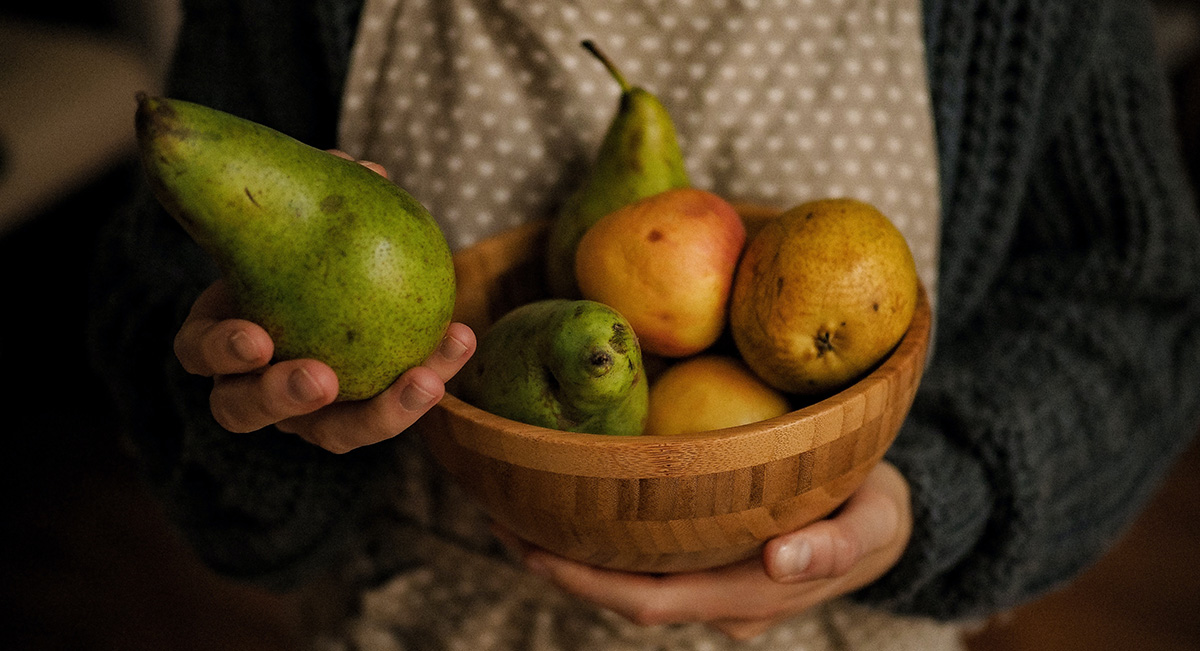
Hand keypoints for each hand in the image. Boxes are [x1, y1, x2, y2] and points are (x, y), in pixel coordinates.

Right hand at [172, 154, 476, 452]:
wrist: (341, 289)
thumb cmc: (304, 247)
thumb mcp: (303, 223)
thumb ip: (320, 197)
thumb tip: (360, 165)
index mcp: (219, 340)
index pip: (199, 353)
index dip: (221, 351)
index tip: (257, 337)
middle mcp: (252, 388)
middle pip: (247, 411)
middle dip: (282, 397)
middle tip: (321, 378)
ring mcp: (306, 416)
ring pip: (333, 433)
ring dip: (380, 413)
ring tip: (423, 381)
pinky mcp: (361, 418)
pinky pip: (394, 409)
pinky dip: (430, 375)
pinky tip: (461, 338)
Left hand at [495, 461, 911, 640]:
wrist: (888, 522)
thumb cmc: (879, 514)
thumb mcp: (874, 524)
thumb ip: (832, 547)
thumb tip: (778, 565)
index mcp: (744, 596)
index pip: (648, 600)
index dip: (584, 582)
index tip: (529, 548)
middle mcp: (717, 599)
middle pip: (622, 595)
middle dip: (557, 567)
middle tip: (498, 518)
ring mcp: (711, 583)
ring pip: (628, 578)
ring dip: (572, 553)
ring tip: (517, 508)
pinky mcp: (710, 558)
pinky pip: (647, 556)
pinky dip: (604, 538)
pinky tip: (574, 502)